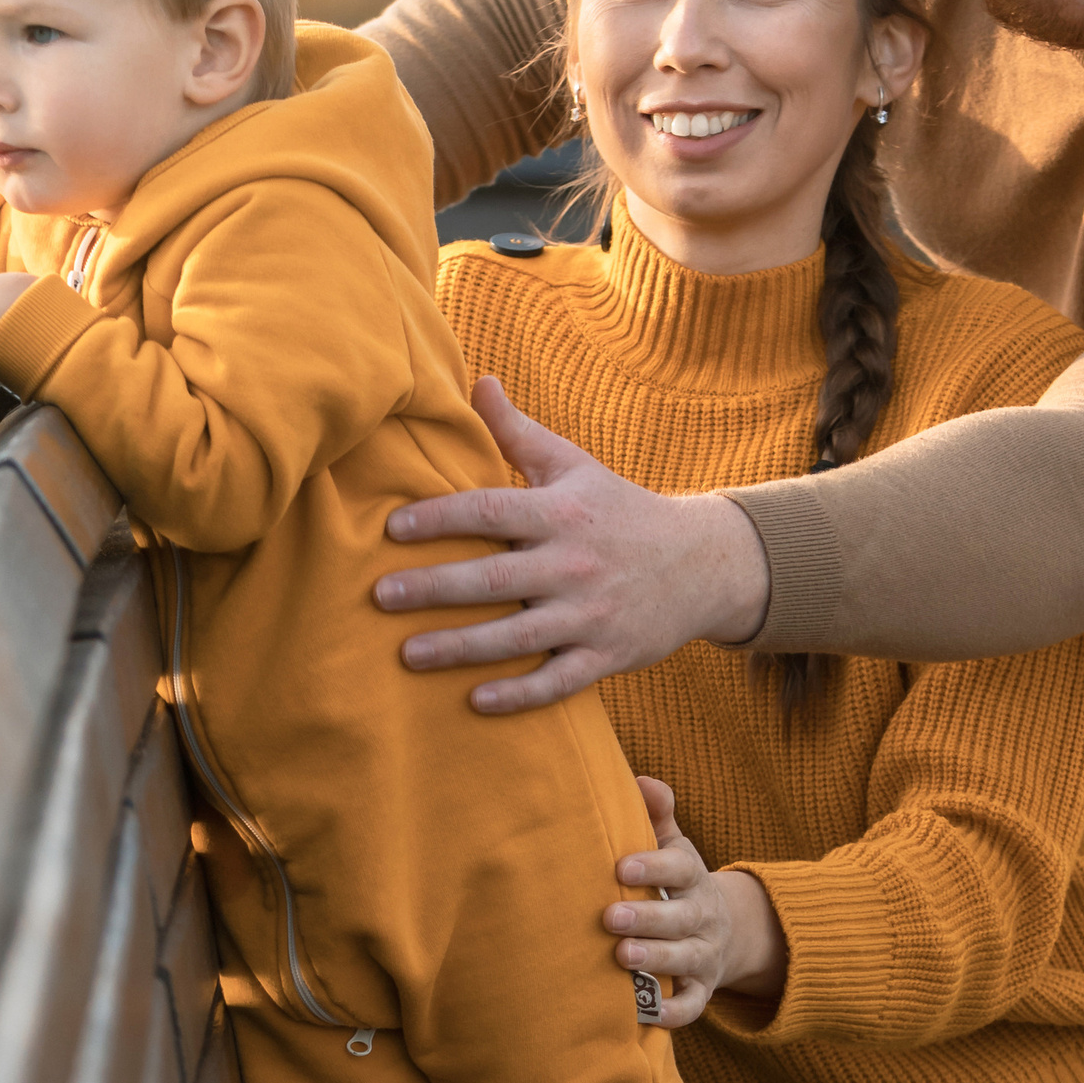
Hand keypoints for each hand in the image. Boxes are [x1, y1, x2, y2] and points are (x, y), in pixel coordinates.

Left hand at [374, 376, 771, 714]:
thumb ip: (519, 431)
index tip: (391, 528)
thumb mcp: (575, 465)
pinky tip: (476, 702)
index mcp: (561, 513)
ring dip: (461, 648)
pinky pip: (558, 681)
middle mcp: (574, 563)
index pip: (490, 510)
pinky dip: (520, 695)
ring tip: (408, 655)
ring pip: (518, 636)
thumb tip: (477, 381)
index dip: (439, 518)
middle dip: (434, 588)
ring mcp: (591, 614)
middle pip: (494, 578)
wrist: (703, 564)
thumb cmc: (621, 510)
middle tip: (380, 596)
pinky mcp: (607, 655)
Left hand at [606, 776, 786, 1027]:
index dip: (654, 867)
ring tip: (622, 957)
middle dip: (648, 918)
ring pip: (686, 959)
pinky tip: (646, 1012)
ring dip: (656, 959)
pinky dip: (673, 1012)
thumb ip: (657, 816)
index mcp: (692, 877)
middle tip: (611, 917)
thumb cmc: (678, 884)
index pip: (680, 868)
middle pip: (681, 917)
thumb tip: (640, 780)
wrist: (728, 931)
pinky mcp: (701, 989)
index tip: (621, 865)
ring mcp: (705, 954)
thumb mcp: (675, 848)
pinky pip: (693, 1005)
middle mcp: (702, 916)